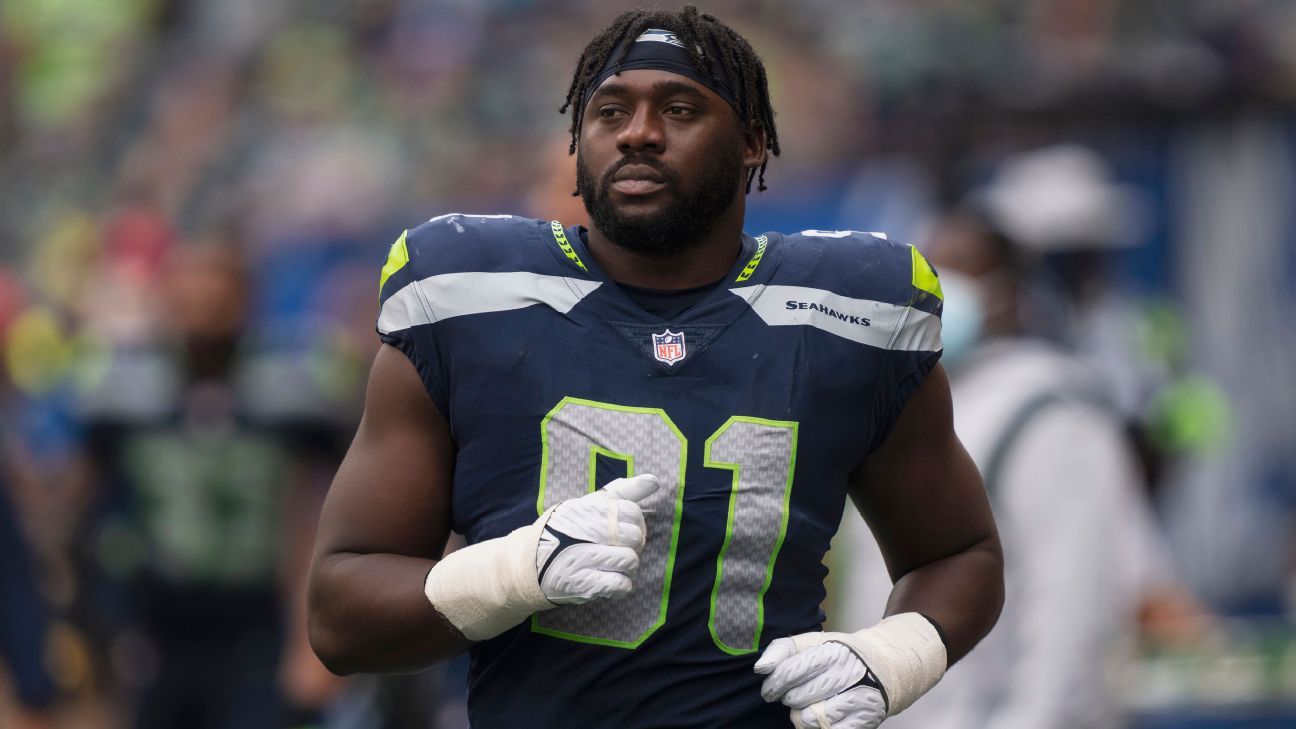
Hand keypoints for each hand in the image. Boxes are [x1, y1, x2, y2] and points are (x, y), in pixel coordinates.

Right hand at [535, 474, 657, 604]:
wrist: (528, 562)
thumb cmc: (565, 530)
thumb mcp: (588, 504)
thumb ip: (622, 491)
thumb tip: (654, 481)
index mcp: (588, 508)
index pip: (632, 511)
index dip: (636, 523)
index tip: (626, 529)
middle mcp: (586, 531)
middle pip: (634, 537)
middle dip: (633, 545)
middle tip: (619, 548)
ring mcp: (584, 558)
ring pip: (630, 561)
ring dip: (626, 565)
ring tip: (612, 565)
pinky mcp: (584, 584)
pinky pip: (620, 584)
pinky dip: (621, 585)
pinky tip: (610, 580)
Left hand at [755, 634, 887, 728]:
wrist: (883, 666)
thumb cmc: (839, 655)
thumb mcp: (812, 642)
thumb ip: (783, 649)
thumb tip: (760, 668)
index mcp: (832, 651)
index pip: (790, 671)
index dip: (773, 684)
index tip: (769, 690)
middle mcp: (847, 674)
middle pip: (799, 697)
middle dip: (788, 699)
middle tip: (792, 695)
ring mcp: (859, 698)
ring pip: (812, 718)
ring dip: (800, 716)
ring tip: (804, 706)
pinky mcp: (865, 719)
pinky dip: (818, 728)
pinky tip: (819, 716)